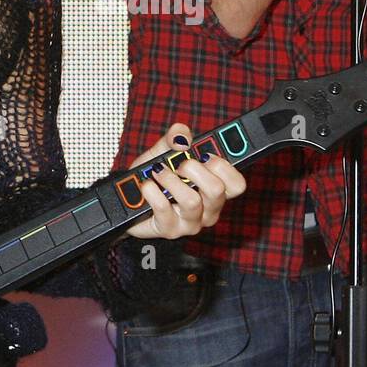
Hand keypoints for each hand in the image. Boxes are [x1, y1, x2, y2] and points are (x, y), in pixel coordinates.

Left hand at [123, 122, 245, 239]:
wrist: (129, 200)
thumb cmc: (155, 176)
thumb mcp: (164, 152)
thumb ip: (175, 138)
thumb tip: (182, 136)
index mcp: (216, 188)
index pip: (237, 184)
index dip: (224, 167)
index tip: (206, 154)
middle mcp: (209, 208)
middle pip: (217, 190)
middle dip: (195, 169)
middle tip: (180, 164)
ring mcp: (191, 222)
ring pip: (192, 201)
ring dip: (171, 180)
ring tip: (157, 172)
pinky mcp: (171, 230)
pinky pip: (165, 209)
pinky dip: (152, 191)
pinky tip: (147, 185)